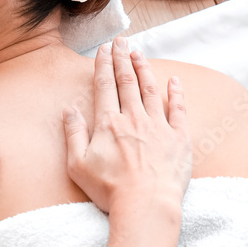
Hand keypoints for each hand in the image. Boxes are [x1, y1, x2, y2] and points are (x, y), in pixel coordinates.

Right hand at [64, 37, 191, 213]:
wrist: (146, 205)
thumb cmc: (110, 189)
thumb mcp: (78, 165)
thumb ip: (73, 134)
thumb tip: (69, 110)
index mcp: (108, 123)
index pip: (104, 86)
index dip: (103, 65)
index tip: (104, 49)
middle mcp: (133, 118)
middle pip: (127, 81)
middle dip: (123, 59)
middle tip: (121, 41)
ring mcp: (158, 126)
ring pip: (150, 89)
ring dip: (144, 69)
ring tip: (140, 53)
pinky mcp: (178, 138)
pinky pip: (178, 110)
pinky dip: (175, 93)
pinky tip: (173, 80)